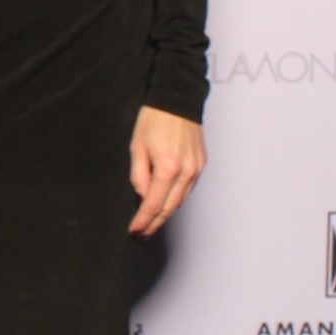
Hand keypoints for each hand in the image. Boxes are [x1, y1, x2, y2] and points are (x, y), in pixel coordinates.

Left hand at [128, 105, 204, 237]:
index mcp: (167, 167)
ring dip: (165, 215)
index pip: (153, 204)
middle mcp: (186, 171)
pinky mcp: (201, 164)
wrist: (177, 99)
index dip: (142, 221)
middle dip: (154, 224)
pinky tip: (165, 205)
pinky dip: (176, 200)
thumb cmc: (154, 119)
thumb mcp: (137, 147)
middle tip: (141, 235)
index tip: (134, 231)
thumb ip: (139, 175)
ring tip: (151, 225)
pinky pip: (188, 189)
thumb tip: (142, 196)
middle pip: (169, 208)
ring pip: (180, 201)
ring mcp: (196, 168)